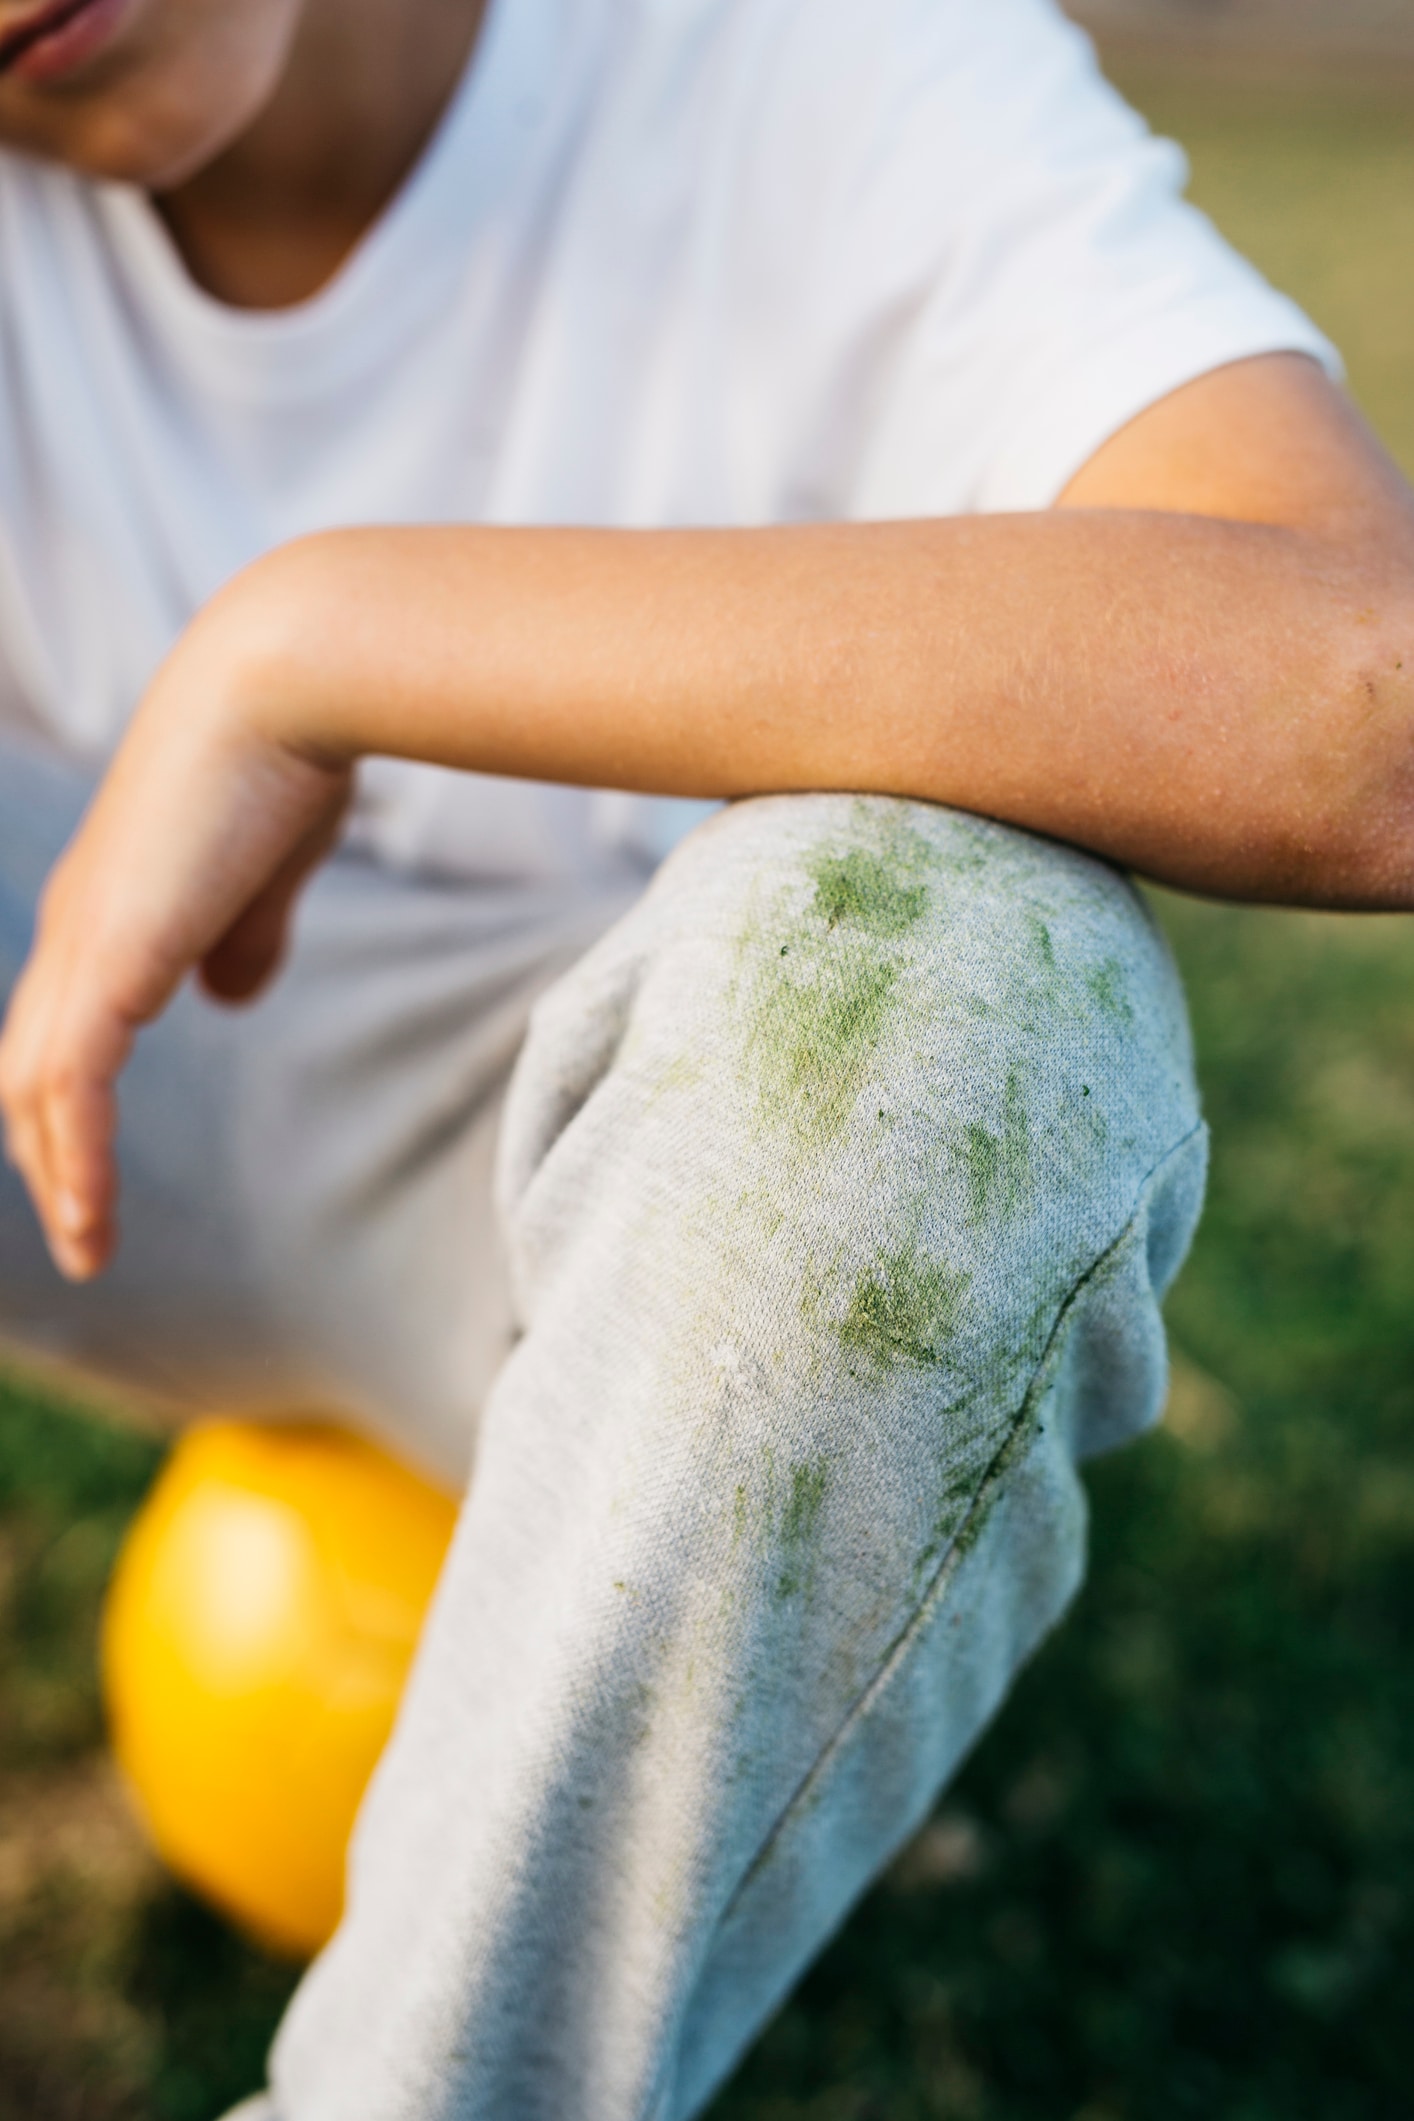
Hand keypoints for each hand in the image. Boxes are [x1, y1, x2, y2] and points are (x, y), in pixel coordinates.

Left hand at [0, 572, 351, 1280]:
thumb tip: (232, 997)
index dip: (70, 1098)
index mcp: (112, 903)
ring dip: (60, 1173)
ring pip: (36, 1085)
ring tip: (90, 1246)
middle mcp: (78, 924)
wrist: (283, 684)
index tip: (92, 1164)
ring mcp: (86, 941)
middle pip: (30, 1064)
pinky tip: (92, 1213)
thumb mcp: (268, 865)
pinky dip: (76, 1156)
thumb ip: (246, 932)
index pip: (64, 1022)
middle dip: (48, 1151)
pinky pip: (71, 1084)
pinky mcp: (112, 959)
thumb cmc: (289, 754)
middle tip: (82, 1229)